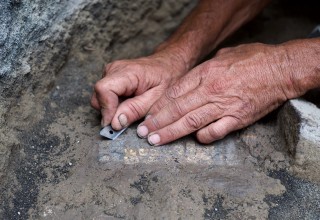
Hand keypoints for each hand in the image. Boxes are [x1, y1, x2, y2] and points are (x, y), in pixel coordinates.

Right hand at [91, 50, 187, 129]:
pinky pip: (104, 96)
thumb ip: (135, 110)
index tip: (114, 125)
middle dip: (110, 113)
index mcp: (128, 71)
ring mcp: (109, 72)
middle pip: (98, 97)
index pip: (104, 89)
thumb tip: (115, 123)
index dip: (106, 109)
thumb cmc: (166, 78)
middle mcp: (114, 69)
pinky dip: (114, 104)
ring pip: (99, 98)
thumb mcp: (156, 98)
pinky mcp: (109, 77)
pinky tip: (128, 102)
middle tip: (128, 118)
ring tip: (132, 107)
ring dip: (112, 109)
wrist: (167, 64)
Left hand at [137, 43, 297, 144]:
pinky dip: (203, 137)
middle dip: (157, 122)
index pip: (174, 92)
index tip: (148, 115)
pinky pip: (215, 132)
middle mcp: (211, 90)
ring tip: (156, 141)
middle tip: (144, 133)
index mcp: (206, 73)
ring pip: (191, 122)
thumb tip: (191, 79)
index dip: (158, 106)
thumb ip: (205, 68)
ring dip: (171, 133)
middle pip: (177, 109)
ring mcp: (224, 106)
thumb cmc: (254, 59)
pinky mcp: (238, 119)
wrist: (281, 69)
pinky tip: (195, 139)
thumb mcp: (224, 55)